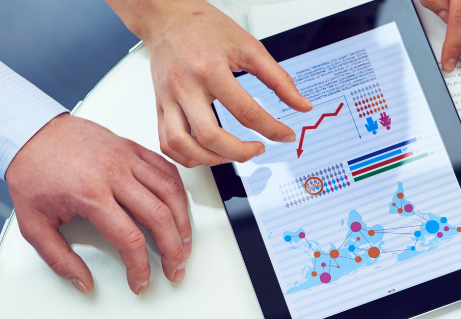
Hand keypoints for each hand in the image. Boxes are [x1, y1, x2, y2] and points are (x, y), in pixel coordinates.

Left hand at [6, 113, 190, 294]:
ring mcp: (125, 158)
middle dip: (173, 251)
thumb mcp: (32, 223)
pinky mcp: (131, 147)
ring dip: (183, 223)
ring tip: (185, 244)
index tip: (140, 281)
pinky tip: (179, 210)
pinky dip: (178, 192)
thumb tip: (81, 282)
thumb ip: (57, 258)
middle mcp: (113, 174)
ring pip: (170, 192)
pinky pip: (166, 169)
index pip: (129, 239)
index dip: (140, 268)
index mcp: (90, 194)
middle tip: (175, 269)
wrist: (29, 130)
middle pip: (159, 217)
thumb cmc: (32, 171)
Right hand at [108, 0, 312, 166]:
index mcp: (210, 69)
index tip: (285, 135)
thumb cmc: (204, 27)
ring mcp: (168, 98)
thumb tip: (301, 105)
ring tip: (231, 155)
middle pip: (210, 137)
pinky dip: (186, 156)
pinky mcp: (159, 106)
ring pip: (182, 145)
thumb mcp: (248, 46)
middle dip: (239, 153)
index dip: (272, 129)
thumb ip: (278, 79)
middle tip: (257, 149)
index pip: (245, 112)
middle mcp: (185, 86)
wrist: (167, 16)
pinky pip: (166, 143)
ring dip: (211, 160)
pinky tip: (205, 154)